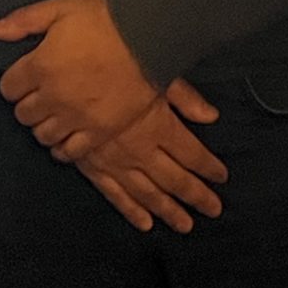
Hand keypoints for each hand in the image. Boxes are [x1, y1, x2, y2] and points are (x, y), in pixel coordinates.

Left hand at [0, 0, 158, 158]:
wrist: (149, 38)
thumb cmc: (105, 20)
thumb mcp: (61, 9)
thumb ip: (24, 21)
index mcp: (39, 67)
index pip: (8, 89)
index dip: (15, 83)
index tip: (26, 78)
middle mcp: (52, 97)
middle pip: (23, 114)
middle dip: (28, 104)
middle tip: (41, 95)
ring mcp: (76, 118)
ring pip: (42, 135)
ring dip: (44, 125)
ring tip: (55, 115)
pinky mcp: (98, 131)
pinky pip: (70, 151)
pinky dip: (64, 146)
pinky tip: (67, 135)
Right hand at [77, 82, 227, 232]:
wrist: (65, 69)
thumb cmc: (113, 62)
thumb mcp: (155, 70)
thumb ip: (184, 96)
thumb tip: (211, 116)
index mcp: (158, 125)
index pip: (193, 154)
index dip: (209, 167)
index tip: (222, 177)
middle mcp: (140, 149)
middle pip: (175, 180)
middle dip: (196, 196)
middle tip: (214, 210)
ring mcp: (115, 161)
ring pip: (147, 193)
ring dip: (168, 211)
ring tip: (185, 226)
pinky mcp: (91, 165)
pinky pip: (114, 194)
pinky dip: (131, 210)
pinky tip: (144, 224)